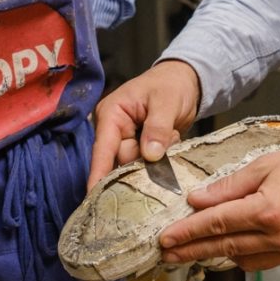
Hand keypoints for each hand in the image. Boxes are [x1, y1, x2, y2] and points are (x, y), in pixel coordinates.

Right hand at [88, 60, 200, 189]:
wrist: (186, 82)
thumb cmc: (171, 84)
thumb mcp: (166, 101)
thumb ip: (158, 127)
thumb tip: (150, 155)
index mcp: (112, 114)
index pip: (103, 149)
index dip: (98, 174)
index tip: (93, 198)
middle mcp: (115, 130)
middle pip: (121, 162)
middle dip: (142, 165)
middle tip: (164, 153)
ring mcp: (129, 141)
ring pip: (137, 166)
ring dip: (157, 161)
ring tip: (172, 138)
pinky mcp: (143, 149)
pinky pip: (149, 165)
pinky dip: (163, 160)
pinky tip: (172, 142)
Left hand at [158, 140, 279, 270]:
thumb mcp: (264, 165)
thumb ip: (228, 186)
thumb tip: (198, 198)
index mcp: (267, 210)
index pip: (217, 224)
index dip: (188, 232)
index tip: (167, 237)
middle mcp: (278, 236)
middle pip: (224, 247)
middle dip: (193, 250)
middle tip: (167, 253)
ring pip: (242, 259)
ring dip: (216, 254)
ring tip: (193, 248)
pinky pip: (262, 262)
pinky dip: (243, 256)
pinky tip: (230, 247)